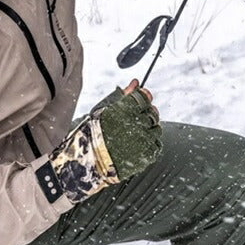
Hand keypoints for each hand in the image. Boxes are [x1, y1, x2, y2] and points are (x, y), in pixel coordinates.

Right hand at [45, 80, 160, 204]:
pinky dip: (151, 143)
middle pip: (152, 112)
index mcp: (125, 110)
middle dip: (147, 112)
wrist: (87, 162)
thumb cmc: (92, 133)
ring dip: (150, 128)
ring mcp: (143, 141)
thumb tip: (136, 82)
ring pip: (157, 129)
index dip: (143, 96)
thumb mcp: (104, 109)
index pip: (144, 97)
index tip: (141, 97)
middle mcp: (136, 124)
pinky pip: (156, 145)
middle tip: (138, 116)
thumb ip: (123, 96)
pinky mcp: (146, 156)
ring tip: (136, 132)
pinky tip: (139, 143)